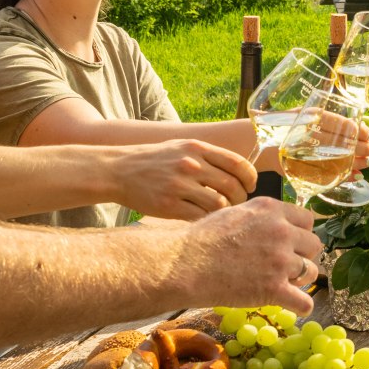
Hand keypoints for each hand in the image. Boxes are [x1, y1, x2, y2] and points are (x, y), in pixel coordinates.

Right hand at [109, 139, 255, 219]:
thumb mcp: (181, 147)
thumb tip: (239, 171)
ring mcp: (179, 185)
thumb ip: (208, 156)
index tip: (250, 186)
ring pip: (219, 204)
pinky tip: (205, 220)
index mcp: (197, 148)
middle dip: (241, 198)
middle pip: (232, 186)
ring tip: (222, 214)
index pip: (238, 164)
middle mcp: (191, 164)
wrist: (118, 170)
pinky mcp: (169, 205)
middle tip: (237, 204)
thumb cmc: (154, 160)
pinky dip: (207, 221)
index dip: (250, 178)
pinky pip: (199, 217)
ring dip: (226, 212)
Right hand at [170, 197, 323, 314]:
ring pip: (312, 272)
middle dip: (303, 255)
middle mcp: (281, 232)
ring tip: (284, 283)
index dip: (300, 233)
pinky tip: (294, 307)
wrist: (186, 263)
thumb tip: (275, 225)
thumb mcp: (235, 213)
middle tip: (285, 265)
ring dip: (301, 279)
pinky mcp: (275, 289)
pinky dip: (302, 306)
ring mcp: (280, 261)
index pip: (308, 220)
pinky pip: (305, 302)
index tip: (291, 243)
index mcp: (272, 210)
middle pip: (314, 245)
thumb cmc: (202, 238)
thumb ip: (261, 218)